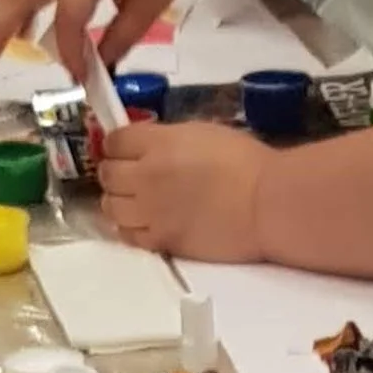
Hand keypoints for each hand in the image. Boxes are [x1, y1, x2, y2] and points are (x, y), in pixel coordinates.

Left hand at [101, 121, 267, 260]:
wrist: (266, 204)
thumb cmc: (245, 162)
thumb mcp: (201, 132)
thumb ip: (167, 138)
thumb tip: (148, 148)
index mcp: (158, 143)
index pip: (114, 141)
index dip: (117, 145)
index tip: (125, 149)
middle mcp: (146, 176)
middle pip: (106, 174)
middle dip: (114, 172)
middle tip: (129, 176)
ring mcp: (150, 212)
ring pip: (110, 206)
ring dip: (118, 201)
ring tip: (134, 201)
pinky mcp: (161, 241)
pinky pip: (128, 235)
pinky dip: (130, 227)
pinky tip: (144, 222)